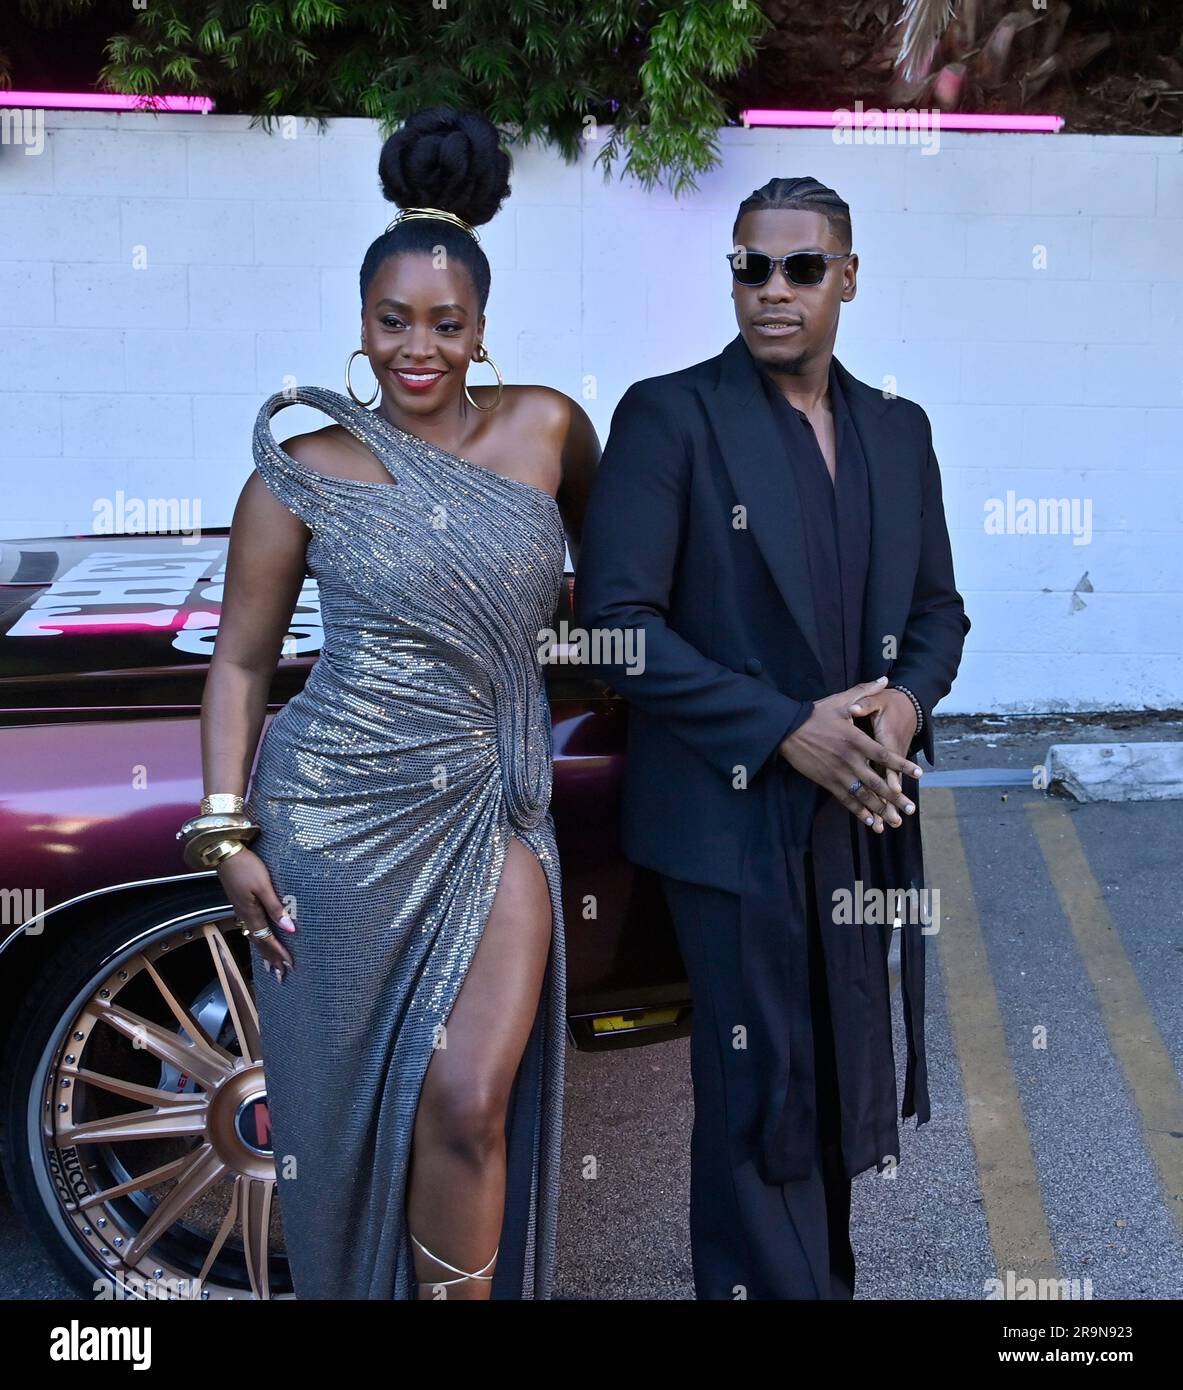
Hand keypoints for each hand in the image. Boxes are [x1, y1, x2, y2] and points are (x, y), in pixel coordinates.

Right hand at [217, 848, 296, 982]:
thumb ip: (276, 908)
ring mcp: (241, 909)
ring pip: (254, 936)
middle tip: (280, 974)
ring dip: (264, 951)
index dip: (279, 953)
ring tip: (271, 965)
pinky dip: (258, 938)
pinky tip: (260, 938)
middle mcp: (244, 915)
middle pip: (260, 942)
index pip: (268, 939)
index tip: (289, 966)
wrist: (223, 852)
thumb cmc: (246, 866)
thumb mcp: (264, 886)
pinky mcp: (240, 903)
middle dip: (271, 958)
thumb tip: (290, 929)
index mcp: (251, 913)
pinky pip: (250, 927)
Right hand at [777, 676, 922, 833]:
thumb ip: (864, 692)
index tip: (918, 774)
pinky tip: (870, 822)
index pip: (884, 756)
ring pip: (863, 795)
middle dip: (895, 798)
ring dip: (880, 810)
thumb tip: (884, 679)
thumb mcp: (840, 700)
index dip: (902, 765)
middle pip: (877, 783)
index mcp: (856, 740)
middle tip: (910, 809)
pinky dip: (859, 812)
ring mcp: (838, 773)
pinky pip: (846, 800)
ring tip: (894, 822)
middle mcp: (850, 760)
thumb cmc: (815, 714)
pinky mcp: (827, 781)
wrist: (787, 729)